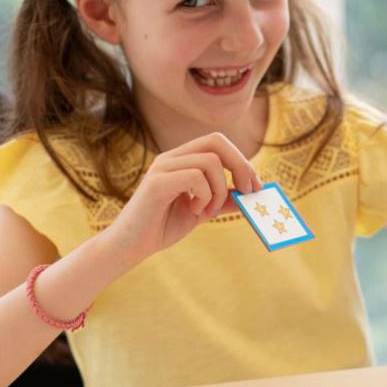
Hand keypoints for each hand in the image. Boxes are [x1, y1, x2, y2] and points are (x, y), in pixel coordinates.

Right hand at [104, 133, 260, 267]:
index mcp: (182, 160)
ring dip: (219, 191)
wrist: (131, 246)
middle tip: (247, 192)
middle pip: (216, 141)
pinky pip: (196, 177)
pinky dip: (205, 197)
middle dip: (240, 165)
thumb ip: (224, 200)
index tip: (255, 186)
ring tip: (208, 211)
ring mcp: (163, 167)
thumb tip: (250, 194)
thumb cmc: (163, 226)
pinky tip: (194, 211)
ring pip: (210, 162)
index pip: (218, 142)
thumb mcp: (203, 211)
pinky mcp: (157, 183)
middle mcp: (171, 157)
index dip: (242, 161)